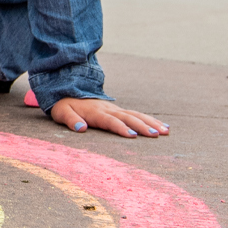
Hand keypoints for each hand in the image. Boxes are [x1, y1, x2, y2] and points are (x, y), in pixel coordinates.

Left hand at [50, 98, 169, 137]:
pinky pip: (137, 115)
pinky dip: (151, 120)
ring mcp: (116, 109)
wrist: (68, 91)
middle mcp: (109, 110)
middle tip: (156, 135)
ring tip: (166, 132)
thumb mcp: (62, 113)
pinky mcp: (119, 111)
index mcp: (95, 113)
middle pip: (128, 118)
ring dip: (151, 123)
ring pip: (136, 115)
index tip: (132, 135)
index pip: (110, 121)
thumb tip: (81, 128)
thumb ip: (71, 120)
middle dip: (142, 126)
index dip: (121, 128)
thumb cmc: (64, 106)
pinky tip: (163, 126)